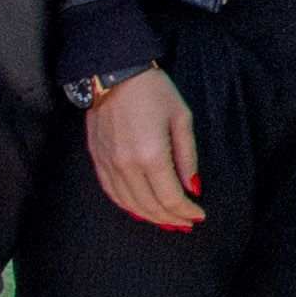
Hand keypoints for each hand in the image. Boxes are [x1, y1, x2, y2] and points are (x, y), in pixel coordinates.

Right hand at [84, 68, 202, 231]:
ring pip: (129, 203)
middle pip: (150, 205)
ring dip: (150, 216)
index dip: (186, 211)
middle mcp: (126, 165)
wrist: (112, 73)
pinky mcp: (97, 159)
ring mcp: (108, 163)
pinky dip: (127, 205)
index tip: (198, 215)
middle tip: (186, 223)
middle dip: (171, 218)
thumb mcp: (181, 118)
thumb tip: (193, 188)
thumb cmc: (152, 90)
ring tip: (167, 221)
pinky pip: (112, 192)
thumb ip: (187, 157)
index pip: (171, 197)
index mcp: (151, 155)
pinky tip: (140, 209)